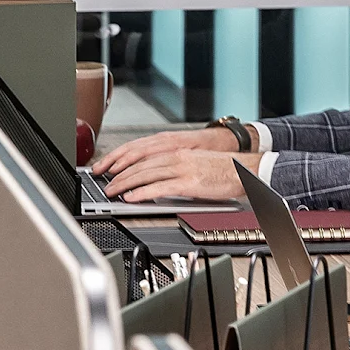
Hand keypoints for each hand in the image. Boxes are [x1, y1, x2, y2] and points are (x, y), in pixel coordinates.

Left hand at [94, 145, 247, 204]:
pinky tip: (131, 198)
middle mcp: (176, 157)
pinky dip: (141, 193)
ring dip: (125, 184)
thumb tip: (158, 182)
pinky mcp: (188, 183)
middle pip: (140, 165)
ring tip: (112, 192)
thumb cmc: (223, 171)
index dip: (124, 163)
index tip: (111, 170)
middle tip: (106, 184)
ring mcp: (182, 169)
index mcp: (177, 152)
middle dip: (119, 175)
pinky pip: (158, 188)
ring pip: (145, 175)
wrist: (244, 171)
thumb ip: (175, 171)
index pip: (143, 156)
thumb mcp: (194, 165)